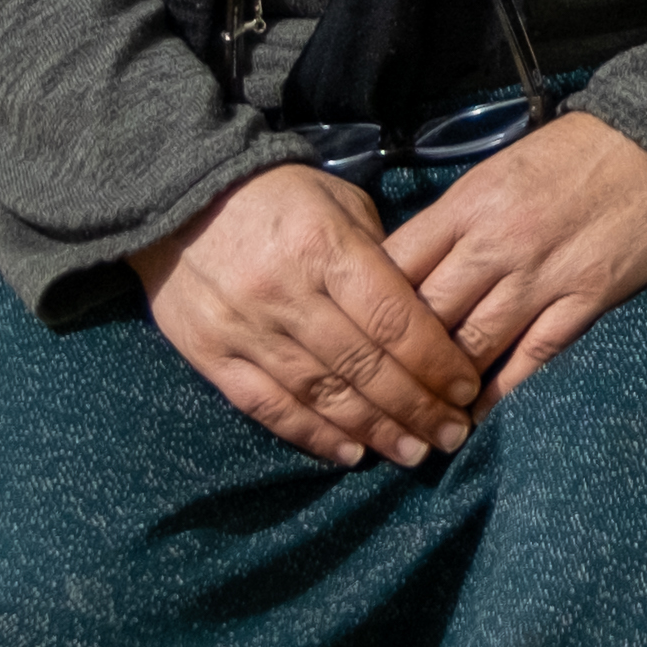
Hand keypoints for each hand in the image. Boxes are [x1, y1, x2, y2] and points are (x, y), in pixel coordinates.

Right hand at [131, 162, 490, 467]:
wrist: (180, 194)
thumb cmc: (279, 196)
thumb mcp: (341, 205)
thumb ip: (381, 258)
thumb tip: (424, 318)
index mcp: (326, 248)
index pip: (394, 320)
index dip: (436, 362)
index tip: (466, 389)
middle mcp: (287, 293)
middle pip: (364, 365)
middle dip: (416, 407)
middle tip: (452, 435)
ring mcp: (245, 327)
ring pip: (321, 393)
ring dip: (373, 430)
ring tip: (412, 452)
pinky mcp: (210, 354)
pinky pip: (267, 406)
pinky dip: (311, 434)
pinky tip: (350, 452)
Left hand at [386, 109, 646, 400]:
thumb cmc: (582, 148)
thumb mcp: (504, 167)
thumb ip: (461, 216)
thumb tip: (417, 265)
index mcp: (469, 203)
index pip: (395, 265)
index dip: (366, 307)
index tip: (354, 338)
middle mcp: (496, 243)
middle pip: (425, 316)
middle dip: (398, 361)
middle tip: (381, 395)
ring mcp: (542, 274)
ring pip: (472, 345)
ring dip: (445, 387)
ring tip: (425, 416)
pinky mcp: (587, 297)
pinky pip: (533, 355)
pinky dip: (502, 391)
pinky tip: (481, 414)